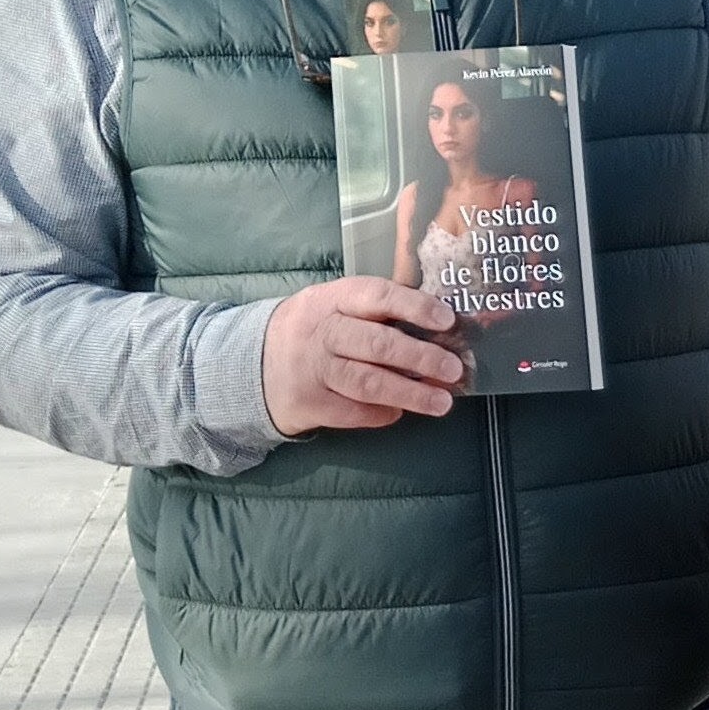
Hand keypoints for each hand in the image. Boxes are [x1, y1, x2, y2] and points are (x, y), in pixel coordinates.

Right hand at [263, 277, 467, 434]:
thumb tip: (440, 328)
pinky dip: (382, 413)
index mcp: (332, 299)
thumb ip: (379, 312)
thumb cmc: (315, 331)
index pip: (376, 296)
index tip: (447, 320)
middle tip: (454, 369)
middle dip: (420, 357)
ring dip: (410, 393)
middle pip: (375, 343)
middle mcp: (321, 332)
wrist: (255, 364)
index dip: (414, 307)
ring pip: (367, 381)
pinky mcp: (310, 402)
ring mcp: (313, 369)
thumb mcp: (335, 307)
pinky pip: (353, 411)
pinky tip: (400, 412)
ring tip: (442, 402)